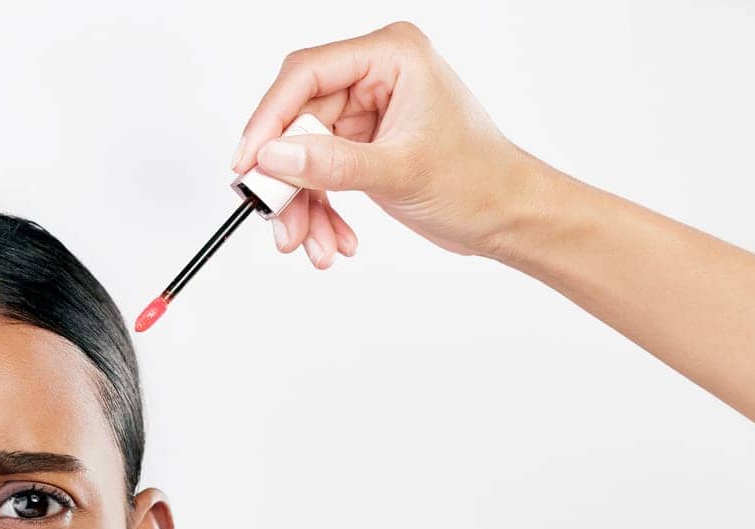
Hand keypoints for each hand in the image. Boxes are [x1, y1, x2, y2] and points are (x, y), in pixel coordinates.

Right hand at [229, 21, 537, 265]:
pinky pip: (317, 178)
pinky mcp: (360, 147)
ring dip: (302, 207)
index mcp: (392, 57)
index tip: (248, 165)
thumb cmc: (478, 179)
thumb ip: (332, 163)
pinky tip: (335, 240)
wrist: (506, 215)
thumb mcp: (400, 171)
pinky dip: (319, 213)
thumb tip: (274, 158)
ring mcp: (365, 114)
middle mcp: (374, 77)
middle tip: (280, 221)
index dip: (269, 119)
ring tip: (313, 245)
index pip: (307, 74)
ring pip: (302, 158)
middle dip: (288, 182)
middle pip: (297, 123)